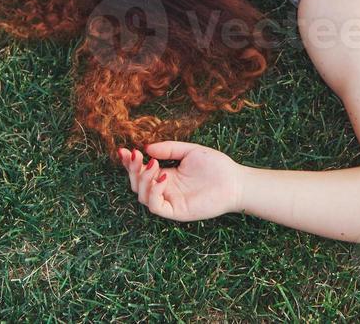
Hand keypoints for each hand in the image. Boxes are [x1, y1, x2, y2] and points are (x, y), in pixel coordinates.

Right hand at [117, 142, 242, 222]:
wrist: (235, 181)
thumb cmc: (215, 166)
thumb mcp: (189, 151)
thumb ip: (168, 150)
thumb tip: (146, 149)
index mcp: (165, 175)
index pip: (140, 172)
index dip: (130, 163)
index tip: (124, 150)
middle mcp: (165, 189)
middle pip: (137, 184)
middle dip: (133, 169)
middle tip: (136, 155)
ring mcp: (170, 201)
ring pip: (143, 196)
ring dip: (143, 179)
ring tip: (154, 164)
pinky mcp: (177, 211)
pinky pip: (156, 206)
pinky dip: (154, 192)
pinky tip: (162, 176)